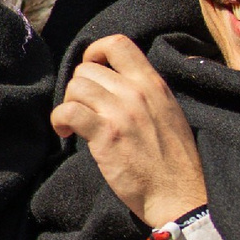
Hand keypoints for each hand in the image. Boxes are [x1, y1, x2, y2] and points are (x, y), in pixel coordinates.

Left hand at [51, 35, 206, 226]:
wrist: (179, 195)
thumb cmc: (172, 160)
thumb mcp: (168, 112)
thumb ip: (144, 92)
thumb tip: (112, 79)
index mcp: (154, 84)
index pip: (118, 43)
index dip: (95, 52)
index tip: (92, 73)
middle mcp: (138, 92)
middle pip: (88, 69)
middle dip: (79, 88)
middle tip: (84, 109)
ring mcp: (121, 112)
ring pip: (75, 86)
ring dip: (68, 104)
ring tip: (75, 123)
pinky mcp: (106, 135)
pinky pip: (68, 110)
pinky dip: (59, 120)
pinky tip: (66, 132)